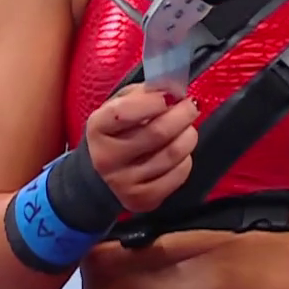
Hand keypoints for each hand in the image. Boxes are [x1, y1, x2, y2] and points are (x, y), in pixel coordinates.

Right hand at [83, 84, 198, 213]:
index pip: (125, 112)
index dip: (153, 101)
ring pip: (172, 154)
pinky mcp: (142, 200)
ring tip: (187, 128)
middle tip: (191, 106)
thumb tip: (173, 88)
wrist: (102, 176)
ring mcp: (124, 183)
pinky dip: (186, 159)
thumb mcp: (120, 106)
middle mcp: (106, 158)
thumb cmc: (117, 133)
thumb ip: (144, 94)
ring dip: (188, 136)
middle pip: (158, 132)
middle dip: (182, 115)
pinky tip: (180, 153)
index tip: (170, 95)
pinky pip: (178, 175)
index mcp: (97, 128)